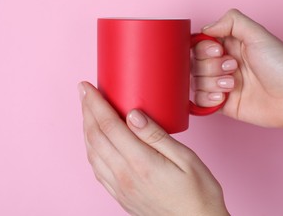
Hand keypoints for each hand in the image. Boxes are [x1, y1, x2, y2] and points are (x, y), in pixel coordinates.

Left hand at [79, 81, 228, 215]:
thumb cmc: (198, 193)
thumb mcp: (185, 159)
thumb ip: (156, 136)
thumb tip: (133, 115)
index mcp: (140, 162)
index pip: (109, 125)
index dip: (95, 103)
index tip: (86, 87)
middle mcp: (124, 175)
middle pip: (95, 136)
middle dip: (87, 111)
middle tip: (84, 93)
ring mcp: (119, 187)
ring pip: (92, 152)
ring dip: (86, 129)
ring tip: (87, 112)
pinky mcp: (120, 195)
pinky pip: (96, 169)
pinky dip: (90, 149)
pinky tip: (94, 142)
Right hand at [192, 9, 282, 128]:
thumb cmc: (281, 65)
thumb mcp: (258, 34)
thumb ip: (231, 21)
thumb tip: (206, 28)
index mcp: (229, 46)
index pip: (199, 44)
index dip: (203, 49)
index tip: (218, 51)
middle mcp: (222, 64)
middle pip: (195, 63)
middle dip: (211, 66)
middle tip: (233, 67)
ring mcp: (221, 84)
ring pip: (196, 81)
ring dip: (212, 82)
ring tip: (233, 84)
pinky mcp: (222, 103)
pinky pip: (200, 100)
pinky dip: (208, 99)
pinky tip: (224, 97)